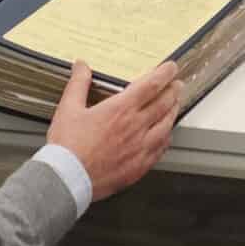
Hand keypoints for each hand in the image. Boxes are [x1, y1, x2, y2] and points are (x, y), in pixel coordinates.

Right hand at [46, 59, 179, 200]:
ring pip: (166, 126)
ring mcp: (140, 148)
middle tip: (177, 85)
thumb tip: (81, 66)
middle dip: (173, 91)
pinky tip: (165, 137)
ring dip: (173, 112)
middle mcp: (135, 127)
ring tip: (175, 106)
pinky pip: (160, 149)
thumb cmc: (68, 147)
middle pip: (164, 104)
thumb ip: (78, 84)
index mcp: (121, 109)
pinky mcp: (139, 166)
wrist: (68, 179)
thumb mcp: (68, 108)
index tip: (171, 68)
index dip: (164, 73)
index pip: (151, 85)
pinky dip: (166, 138)